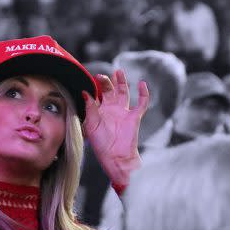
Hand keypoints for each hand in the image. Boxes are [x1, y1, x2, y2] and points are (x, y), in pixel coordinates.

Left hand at [82, 70, 148, 187]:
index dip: (95, 87)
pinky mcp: (134, 117)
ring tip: (119, 72)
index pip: (98, 94)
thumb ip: (90, 109)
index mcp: (100, 111)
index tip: (91, 80)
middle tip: (103, 76)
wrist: (116, 157)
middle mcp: (112, 109)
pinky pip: (141, 103)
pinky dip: (143, 94)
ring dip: (122, 82)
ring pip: (123, 93)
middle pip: (110, 91)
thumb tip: (85, 93)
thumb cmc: (101, 145)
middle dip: (107, 82)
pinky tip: (142, 84)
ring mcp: (123, 112)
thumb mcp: (91, 125)